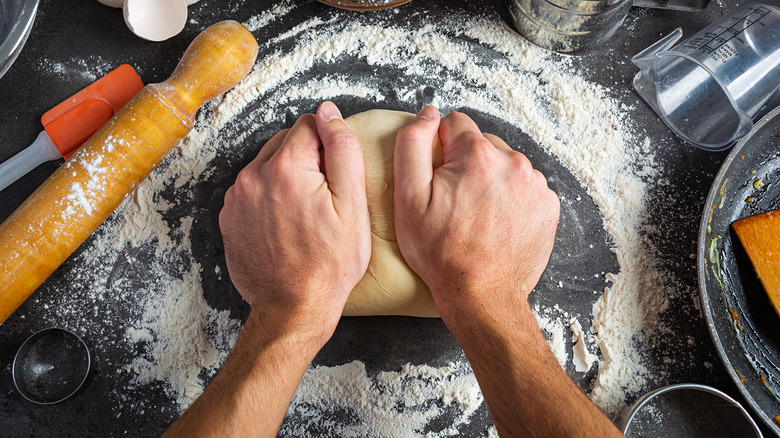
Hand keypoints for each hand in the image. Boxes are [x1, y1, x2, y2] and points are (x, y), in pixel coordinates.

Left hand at [219, 101, 370, 342]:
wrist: (294, 307)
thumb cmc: (329, 263)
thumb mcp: (352, 204)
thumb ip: (342, 148)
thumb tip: (329, 113)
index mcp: (285, 168)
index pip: (309, 124)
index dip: (329, 147)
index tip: (335, 177)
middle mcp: (253, 176)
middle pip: (285, 142)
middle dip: (306, 160)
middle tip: (323, 200)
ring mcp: (237, 198)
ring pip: (268, 165)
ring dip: (286, 178)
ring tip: (304, 215)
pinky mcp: (230, 217)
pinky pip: (253, 190)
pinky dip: (269, 198)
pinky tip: (286, 225)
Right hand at [393, 106, 559, 321]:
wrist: (481, 295)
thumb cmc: (441, 252)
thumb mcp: (408, 198)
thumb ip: (412, 144)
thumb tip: (428, 113)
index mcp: (479, 155)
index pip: (455, 124)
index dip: (440, 149)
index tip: (437, 179)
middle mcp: (514, 162)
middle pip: (482, 144)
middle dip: (467, 164)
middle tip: (454, 203)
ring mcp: (536, 185)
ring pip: (505, 165)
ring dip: (490, 180)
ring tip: (476, 215)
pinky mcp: (549, 205)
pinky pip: (524, 187)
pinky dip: (510, 198)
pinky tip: (496, 222)